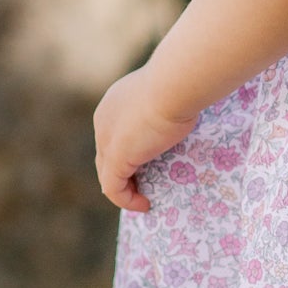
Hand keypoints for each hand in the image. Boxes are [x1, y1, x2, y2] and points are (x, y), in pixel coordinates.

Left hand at [93, 68, 198, 212]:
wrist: (174, 83)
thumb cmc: (179, 83)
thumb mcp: (169, 95)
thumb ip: (167, 105)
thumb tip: (184, 109)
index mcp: (114, 104)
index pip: (113, 136)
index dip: (128, 153)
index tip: (151, 165)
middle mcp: (103, 122)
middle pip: (106, 157)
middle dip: (124, 174)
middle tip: (145, 187)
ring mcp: (107, 140)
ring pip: (107, 174)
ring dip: (125, 190)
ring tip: (144, 199)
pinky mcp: (116, 157)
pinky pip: (113, 189)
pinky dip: (127, 200)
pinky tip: (145, 204)